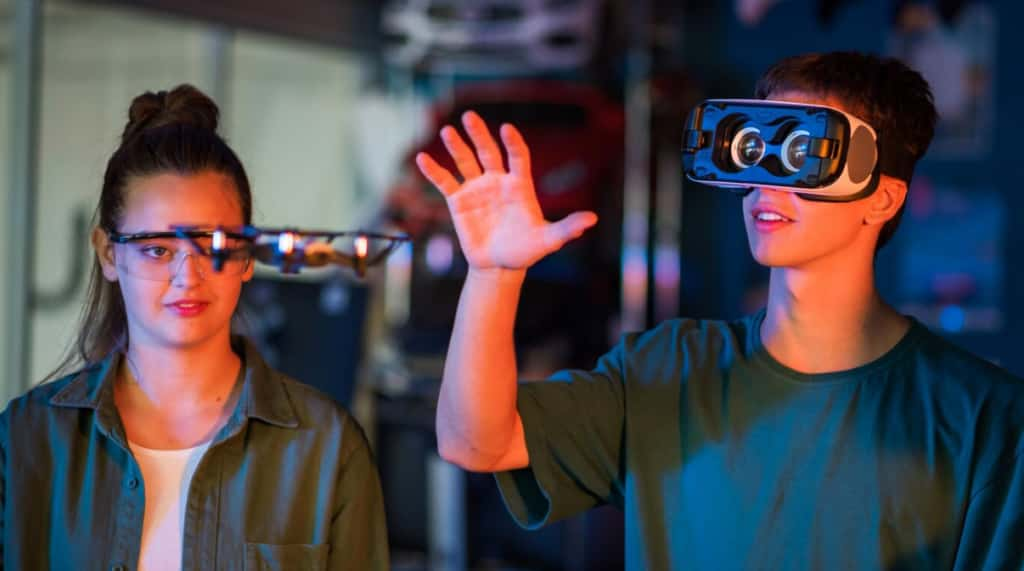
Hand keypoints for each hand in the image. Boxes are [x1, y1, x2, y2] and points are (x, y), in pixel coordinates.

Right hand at [416, 111, 597, 270]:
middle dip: (479, 134)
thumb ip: (567, 229)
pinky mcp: (458, 201)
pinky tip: (421, 159)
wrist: (499, 266)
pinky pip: (445, 182)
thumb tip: (592, 219)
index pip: (517, 157)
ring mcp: (477, 189)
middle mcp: (497, 181)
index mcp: (519, 185)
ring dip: (456, 146)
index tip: (506, 129)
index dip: (513, 143)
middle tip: (470, 116)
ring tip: (447, 131)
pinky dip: (434, 171)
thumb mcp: (548, 241)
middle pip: (488, 151)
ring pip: (465, 161)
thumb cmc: (526, 251)